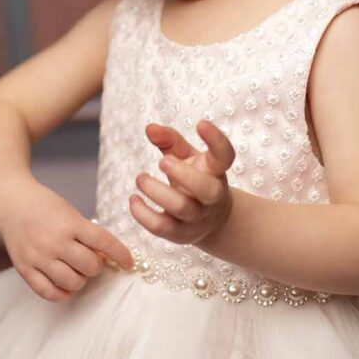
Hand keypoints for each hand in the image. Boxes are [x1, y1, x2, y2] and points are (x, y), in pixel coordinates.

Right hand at [0, 176, 134, 302]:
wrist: (11, 202)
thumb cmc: (44, 205)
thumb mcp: (69, 212)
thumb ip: (86, 233)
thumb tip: (107, 256)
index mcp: (69, 223)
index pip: (103, 242)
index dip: (120, 254)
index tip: (128, 262)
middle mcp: (54, 241)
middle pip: (90, 266)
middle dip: (96, 265)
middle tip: (91, 259)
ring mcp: (39, 257)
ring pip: (73, 283)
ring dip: (81, 279)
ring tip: (76, 269)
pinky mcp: (25, 269)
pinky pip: (50, 293)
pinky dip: (62, 292)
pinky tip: (65, 283)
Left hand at [129, 119, 234, 245]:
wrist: (211, 220)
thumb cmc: (195, 177)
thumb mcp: (187, 156)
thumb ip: (170, 139)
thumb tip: (150, 128)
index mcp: (216, 171)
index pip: (225, 155)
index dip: (216, 139)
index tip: (200, 123)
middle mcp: (211, 196)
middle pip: (206, 190)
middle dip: (184, 174)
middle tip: (163, 160)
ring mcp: (197, 217)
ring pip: (182, 208)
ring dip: (157, 192)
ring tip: (140, 178)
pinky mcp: (179, 234)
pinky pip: (162, 228)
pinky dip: (143, 215)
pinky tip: (133, 200)